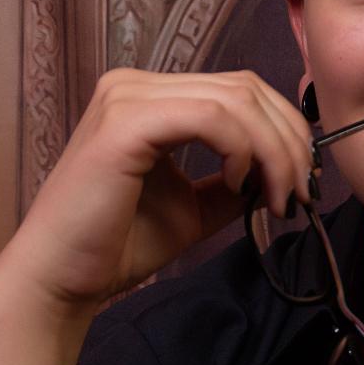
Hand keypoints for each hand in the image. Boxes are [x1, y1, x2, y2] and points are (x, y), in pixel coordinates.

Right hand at [0, 69, 313, 364]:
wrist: (61, 279)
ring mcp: (127, 97)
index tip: (302, 182)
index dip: (285, 130)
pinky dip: (241, 148)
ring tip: (279, 198)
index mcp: (151, 98)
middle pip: (246, 88)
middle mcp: (136, 85)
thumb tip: (287, 172)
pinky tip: (239, 183)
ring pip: (236, 100)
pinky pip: (210, 117)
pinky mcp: (125, 122)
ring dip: (274, 151)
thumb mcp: (196, 207)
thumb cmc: (118, 245)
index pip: (241, 90)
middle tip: (301, 193)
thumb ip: (237, 181)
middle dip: (289, 141)